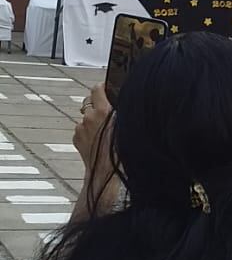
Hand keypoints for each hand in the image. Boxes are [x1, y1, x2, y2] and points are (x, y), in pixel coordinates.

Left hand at [73, 85, 117, 219]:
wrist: (106, 172)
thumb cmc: (120, 153)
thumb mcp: (127, 127)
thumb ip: (121, 113)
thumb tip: (119, 104)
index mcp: (103, 111)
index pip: (98, 88)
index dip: (103, 87)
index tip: (105, 87)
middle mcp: (89, 117)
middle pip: (90, 102)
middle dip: (98, 105)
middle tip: (107, 114)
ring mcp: (81, 127)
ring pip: (86, 116)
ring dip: (93, 120)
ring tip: (104, 133)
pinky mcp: (76, 137)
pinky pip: (82, 128)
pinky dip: (88, 131)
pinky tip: (97, 140)